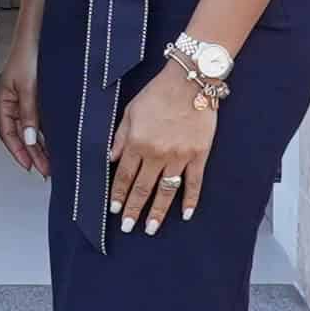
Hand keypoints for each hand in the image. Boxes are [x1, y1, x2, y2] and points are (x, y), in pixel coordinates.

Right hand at [0, 24, 47, 178]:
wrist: (39, 33)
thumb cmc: (28, 54)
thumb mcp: (29, 88)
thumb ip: (29, 114)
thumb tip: (30, 139)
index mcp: (2, 101)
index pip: (8, 134)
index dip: (19, 152)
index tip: (30, 167)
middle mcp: (11, 102)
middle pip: (20, 135)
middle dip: (32, 154)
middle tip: (46, 171)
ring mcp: (23, 99)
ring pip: (30, 129)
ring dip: (40, 145)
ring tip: (52, 162)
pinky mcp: (35, 95)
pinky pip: (38, 119)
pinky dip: (45, 132)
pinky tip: (54, 141)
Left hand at [108, 62, 216, 235]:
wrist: (190, 82)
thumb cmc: (158, 94)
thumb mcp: (130, 112)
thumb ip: (120, 137)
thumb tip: (110, 159)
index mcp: (137, 142)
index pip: (124, 175)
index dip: (118, 194)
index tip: (113, 210)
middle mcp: (157, 153)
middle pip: (143, 188)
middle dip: (133, 209)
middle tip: (128, 227)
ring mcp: (179, 156)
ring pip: (166, 190)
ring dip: (158, 211)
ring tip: (151, 228)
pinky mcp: (199, 155)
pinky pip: (194, 182)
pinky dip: (190, 200)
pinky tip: (186, 214)